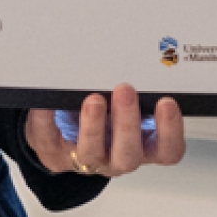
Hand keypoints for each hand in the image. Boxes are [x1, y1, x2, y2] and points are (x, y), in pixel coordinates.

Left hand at [24, 86, 185, 177]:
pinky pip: (49, 139)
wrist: (67, 132)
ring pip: (92, 153)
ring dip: (93, 126)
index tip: (167, 103)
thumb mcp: (126, 104)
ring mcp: (87, 159)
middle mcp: (118, 157)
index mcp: (143, 146)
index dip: (170, 131)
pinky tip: (46, 101)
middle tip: (125, 91)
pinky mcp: (55, 154)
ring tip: (93, 100)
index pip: (167, 150)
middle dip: (127, 123)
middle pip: (128, 154)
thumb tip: (137, 57)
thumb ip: (136, 89)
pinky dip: (46, 119)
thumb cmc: (106, 114)